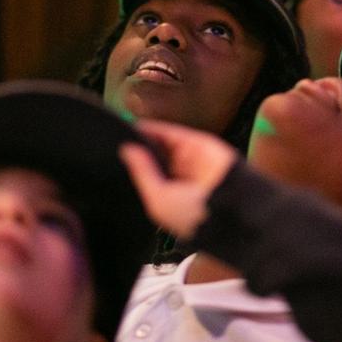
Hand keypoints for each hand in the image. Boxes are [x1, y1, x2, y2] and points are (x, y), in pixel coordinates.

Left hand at [119, 120, 237, 239]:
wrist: (230, 206)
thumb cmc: (195, 214)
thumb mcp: (159, 199)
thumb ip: (142, 173)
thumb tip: (126, 150)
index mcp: (171, 196)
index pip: (148, 177)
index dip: (133, 166)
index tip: (112, 157)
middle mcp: (180, 177)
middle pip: (153, 158)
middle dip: (136, 150)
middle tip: (111, 141)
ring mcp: (189, 159)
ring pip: (161, 144)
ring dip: (143, 138)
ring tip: (119, 132)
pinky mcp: (198, 144)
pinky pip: (172, 133)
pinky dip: (154, 129)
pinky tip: (135, 127)